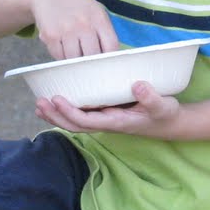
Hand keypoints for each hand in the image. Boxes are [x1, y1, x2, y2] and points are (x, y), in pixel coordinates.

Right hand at [30, 0, 120, 59]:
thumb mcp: (97, 13)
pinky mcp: (50, 35)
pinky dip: (61, 56)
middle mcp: (84, 24)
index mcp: (99, 19)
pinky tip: (62, 47)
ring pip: (74, 60)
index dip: (109, 59)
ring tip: (74, 51)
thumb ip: (105, 34)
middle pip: (92, 57)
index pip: (111, 47)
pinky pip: (59, 56)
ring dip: (75, 61)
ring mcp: (66, 30)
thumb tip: (110, 60)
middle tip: (88, 62)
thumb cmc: (78, 7)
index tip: (105, 64)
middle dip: (91, 63)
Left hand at [35, 80, 181, 137]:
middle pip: (75, 125)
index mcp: (117, 122)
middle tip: (39, 102)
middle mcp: (107, 123)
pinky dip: (66, 111)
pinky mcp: (106, 114)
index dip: (70, 112)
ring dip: (56, 115)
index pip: (87, 121)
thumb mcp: (163, 105)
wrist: (170, 123)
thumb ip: (151, 97)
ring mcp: (105, 119)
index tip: (57, 99)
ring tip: (39, 105)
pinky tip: (56, 102)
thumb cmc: (165, 114)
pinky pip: (82, 115)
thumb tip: (136, 84)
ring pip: (75, 122)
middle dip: (55, 116)